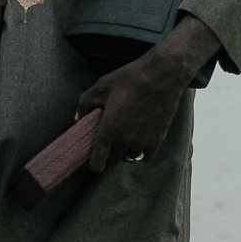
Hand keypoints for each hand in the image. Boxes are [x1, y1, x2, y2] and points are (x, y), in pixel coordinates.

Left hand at [76, 15, 220, 173]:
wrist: (163, 76)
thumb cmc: (130, 79)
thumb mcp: (101, 86)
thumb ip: (85, 104)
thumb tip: (78, 117)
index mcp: (109, 130)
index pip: (98, 163)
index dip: (94, 165)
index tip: (93, 161)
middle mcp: (125, 141)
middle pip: (113, 161)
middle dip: (108, 155)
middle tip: (108, 143)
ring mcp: (143, 142)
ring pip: (129, 157)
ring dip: (124, 152)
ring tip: (124, 138)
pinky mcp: (157, 140)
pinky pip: (146, 156)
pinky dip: (141, 151)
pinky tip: (139, 140)